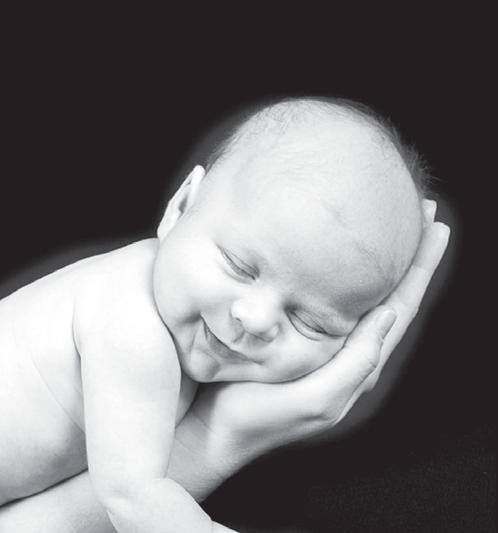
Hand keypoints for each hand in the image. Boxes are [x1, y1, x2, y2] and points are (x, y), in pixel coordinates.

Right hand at [188, 200, 449, 462]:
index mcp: (357, 362)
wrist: (216, 427)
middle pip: (390, 293)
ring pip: (364, 291)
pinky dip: (348, 269)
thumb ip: (356, 364)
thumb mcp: (315, 400)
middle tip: (421, 213)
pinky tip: (342, 252)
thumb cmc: (259, 418)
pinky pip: (334, 294)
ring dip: (381, 258)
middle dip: (408, 255)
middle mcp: (347, 348)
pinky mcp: (298, 331)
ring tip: (391, 225)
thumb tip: (388, 313)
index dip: (420, 266)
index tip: (434, 226)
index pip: (401, 305)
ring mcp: (324, 339)